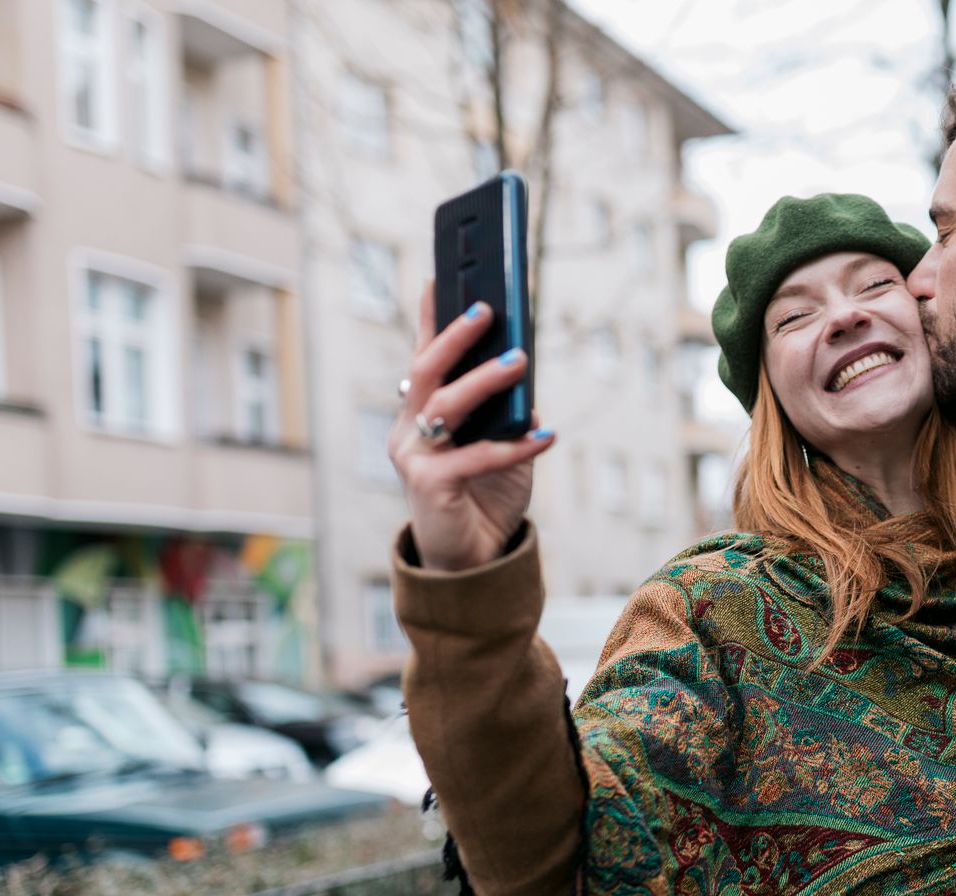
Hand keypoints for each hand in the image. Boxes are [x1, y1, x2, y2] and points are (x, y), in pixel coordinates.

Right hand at [390, 281, 556, 571]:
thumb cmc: (486, 496)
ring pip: (445, 407)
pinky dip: (514, 447)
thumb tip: (523, 373)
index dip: (429, 317)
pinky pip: (474, 457)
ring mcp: (413, 457)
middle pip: (426, 371)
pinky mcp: (429, 487)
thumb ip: (508, 411)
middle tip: (487, 308)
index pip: (425, 357)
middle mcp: (408, 430)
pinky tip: (547, 436)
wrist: (473, 560)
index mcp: (420, 413)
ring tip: (519, 360)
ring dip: (484, 381)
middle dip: (454, 336)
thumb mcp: (503, 446)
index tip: (439, 276)